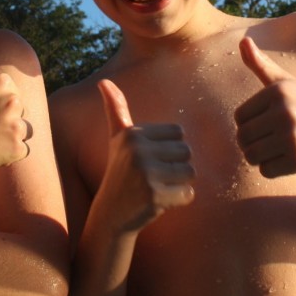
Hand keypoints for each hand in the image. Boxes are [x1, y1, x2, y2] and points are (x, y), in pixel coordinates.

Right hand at [0, 19, 29, 177]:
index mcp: (1, 82)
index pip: (9, 91)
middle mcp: (12, 102)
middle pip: (17, 109)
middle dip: (1, 117)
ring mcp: (15, 126)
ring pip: (22, 129)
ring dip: (7, 135)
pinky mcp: (16, 149)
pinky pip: (21, 150)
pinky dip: (8, 153)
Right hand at [94, 79, 193, 232]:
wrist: (111, 214)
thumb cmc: (120, 173)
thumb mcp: (117, 139)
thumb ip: (116, 109)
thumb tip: (104, 81)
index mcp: (132, 134)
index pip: (178, 133)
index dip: (169, 149)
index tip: (149, 160)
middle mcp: (137, 151)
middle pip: (186, 152)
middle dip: (175, 167)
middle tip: (152, 178)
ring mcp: (146, 174)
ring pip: (190, 172)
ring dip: (179, 184)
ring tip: (156, 188)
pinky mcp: (155, 195)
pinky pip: (189, 193)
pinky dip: (179, 200)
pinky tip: (158, 203)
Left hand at [235, 37, 295, 176]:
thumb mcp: (286, 83)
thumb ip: (261, 64)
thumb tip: (244, 40)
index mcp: (278, 91)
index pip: (239, 117)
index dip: (251, 123)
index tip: (271, 121)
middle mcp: (285, 111)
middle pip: (242, 138)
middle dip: (254, 143)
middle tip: (275, 139)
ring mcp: (292, 136)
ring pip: (251, 156)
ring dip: (262, 157)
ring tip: (282, 148)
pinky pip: (265, 170)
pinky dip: (274, 169)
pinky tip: (292, 158)